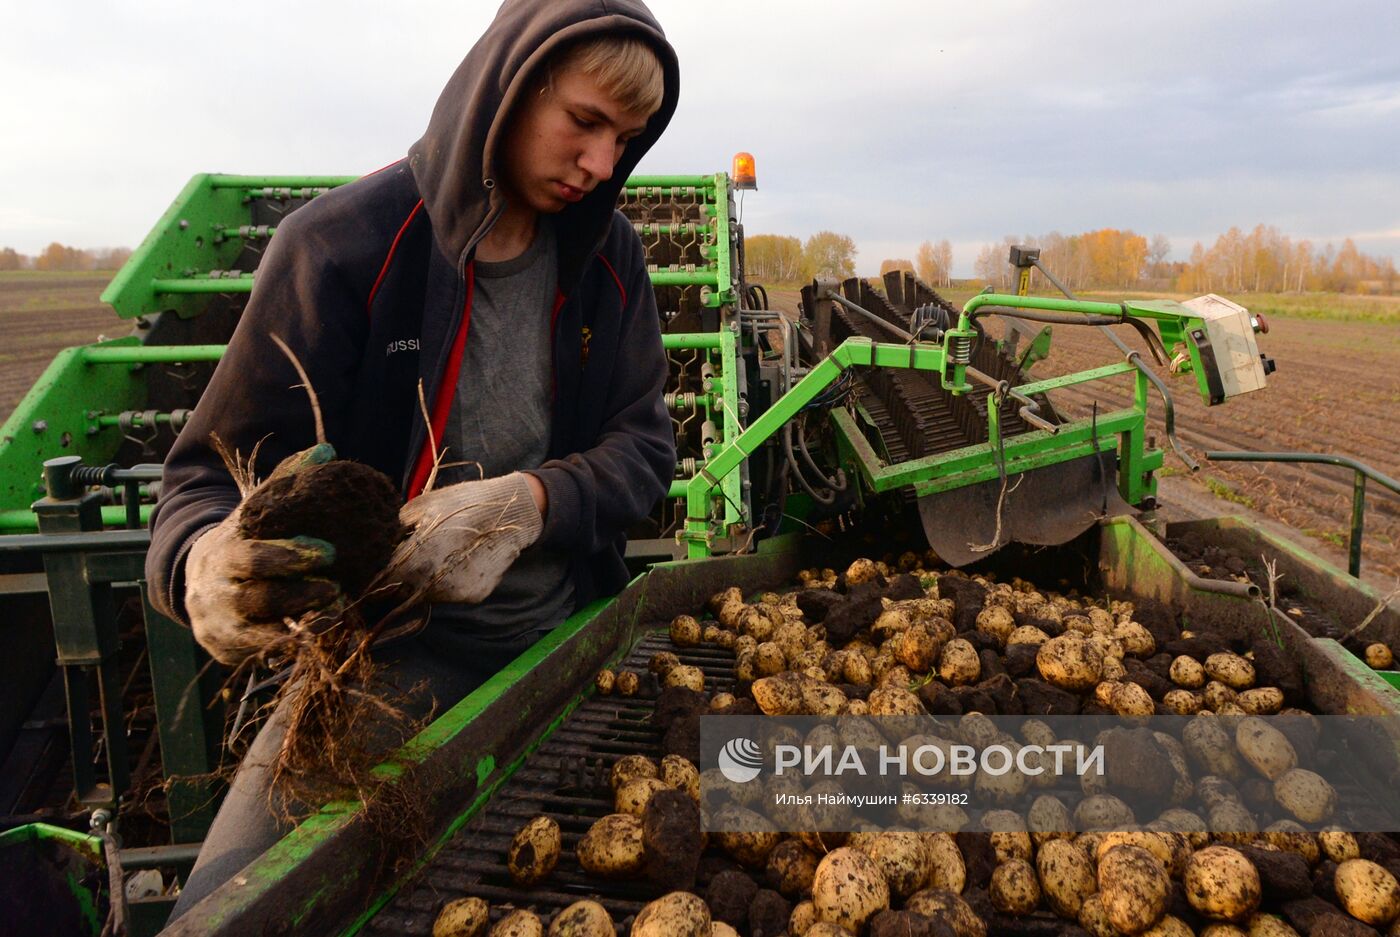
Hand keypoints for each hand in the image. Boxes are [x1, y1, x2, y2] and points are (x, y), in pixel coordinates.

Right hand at [184, 445, 343, 664]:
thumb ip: (285, 483)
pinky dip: (294, 646)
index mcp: (224, 552)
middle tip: (336, 589)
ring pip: (263, 631)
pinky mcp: (229, 651)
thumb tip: (326, 451)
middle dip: (300, 594)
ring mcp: (222, 625)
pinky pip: (265, 654)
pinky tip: (322, 638)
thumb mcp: (254, 511)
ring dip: (303, 623)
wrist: (194, 583)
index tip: (328, 551)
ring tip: (337, 613)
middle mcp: (219, 592)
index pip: (253, 555)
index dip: (289, 555)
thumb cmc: (239, 542)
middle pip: (259, 597)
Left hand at [388, 472, 543, 603]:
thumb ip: (397, 528)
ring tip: (437, 560)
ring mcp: (456, 592)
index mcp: (415, 558)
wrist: (512, 512)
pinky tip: (457, 564)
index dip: (378, 577)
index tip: (376, 572)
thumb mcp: (422, 506)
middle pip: (403, 594)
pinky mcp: (474, 596)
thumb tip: (380, 542)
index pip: (385, 580)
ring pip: (427, 597)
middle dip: (399, 583)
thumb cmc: (462, 503)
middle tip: (407, 565)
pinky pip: (452, 595)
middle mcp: (434, 581)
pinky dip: (448, 585)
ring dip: (424, 584)